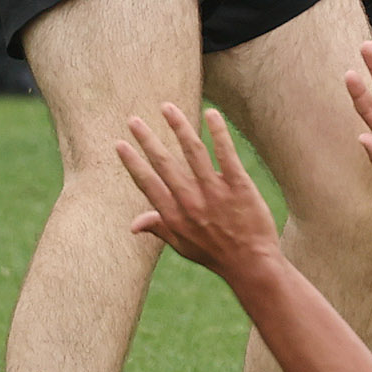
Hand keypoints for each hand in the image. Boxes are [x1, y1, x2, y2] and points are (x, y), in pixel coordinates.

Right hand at [117, 103, 282, 277]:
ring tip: (166, 108)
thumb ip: (158, 228)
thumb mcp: (182, 246)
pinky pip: (226, 154)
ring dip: (178, 127)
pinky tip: (212, 114)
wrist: (252, 263)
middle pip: (164, 163)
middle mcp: (191, 202)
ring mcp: (215, 193)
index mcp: (174, 216)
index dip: (132, 163)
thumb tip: (132, 224)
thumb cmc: (215, 253)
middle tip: (133, 120)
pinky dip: (218, 133)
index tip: (120, 144)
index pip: (147, 183)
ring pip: (193, 152)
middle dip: (147, 140)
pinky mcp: (239, 186)